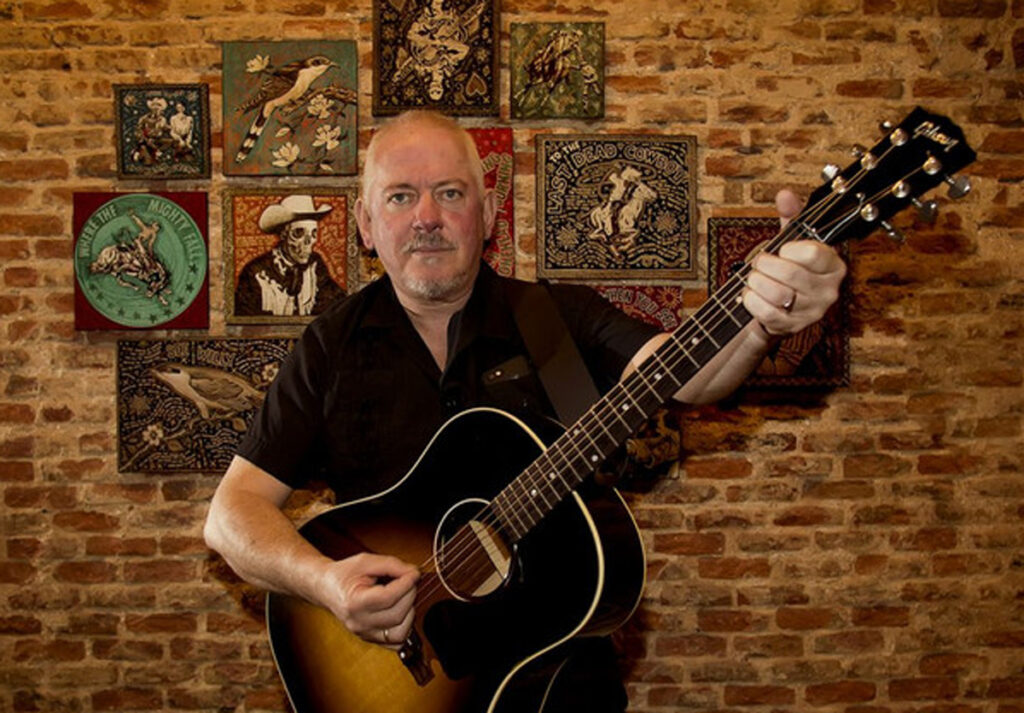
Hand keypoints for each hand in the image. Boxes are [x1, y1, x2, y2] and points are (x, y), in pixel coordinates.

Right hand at [315, 552, 419, 649]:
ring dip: (409, 612)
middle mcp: (358, 623)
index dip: (407, 584)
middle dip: (410, 594)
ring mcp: (364, 634)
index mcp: (353, 603)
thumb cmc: (344, 574)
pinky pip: (397, 642)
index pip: (388, 598)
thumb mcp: (366, 561)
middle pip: (397, 615)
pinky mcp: (370, 639)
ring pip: (400, 633)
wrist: (327, 588)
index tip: (414, 573)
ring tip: (403, 596)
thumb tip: (414, 573)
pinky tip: (401, 610)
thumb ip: (392, 565)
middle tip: (408, 580)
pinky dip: (405, 627)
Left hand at [743, 190, 846, 336]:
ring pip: (776, 293)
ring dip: (755, 282)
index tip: (783, 250)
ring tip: (754, 278)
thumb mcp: (792, 240)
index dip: (789, 249)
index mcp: (834, 266)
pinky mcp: (792, 327)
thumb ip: (791, 216)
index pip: (812, 253)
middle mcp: (829, 291)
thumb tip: (784, 194)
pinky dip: (751, 300)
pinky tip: (751, 294)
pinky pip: (766, 312)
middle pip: (790, 273)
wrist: (782, 306)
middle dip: (764, 265)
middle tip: (759, 263)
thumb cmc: (789, 268)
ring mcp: (812, 312)